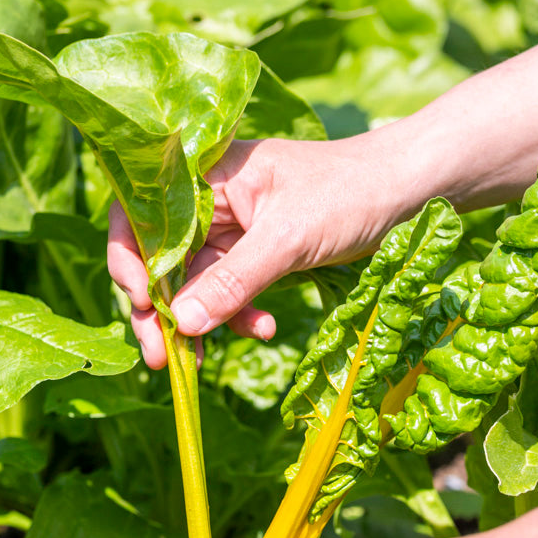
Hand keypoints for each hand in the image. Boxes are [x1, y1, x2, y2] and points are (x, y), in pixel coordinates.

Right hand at [107, 136, 407, 368]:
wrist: (406, 192)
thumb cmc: (350, 193)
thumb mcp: (289, 238)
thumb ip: (234, 280)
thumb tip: (182, 324)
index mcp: (207, 175)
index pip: (142, 213)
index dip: (131, 259)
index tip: (142, 303)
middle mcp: (211, 200)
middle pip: (163, 257)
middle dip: (161, 309)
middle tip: (159, 358)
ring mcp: (233, 229)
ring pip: (196, 282)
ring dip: (200, 321)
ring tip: (198, 362)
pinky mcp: (256, 254)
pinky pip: (231, 291)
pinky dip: (238, 315)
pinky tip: (264, 329)